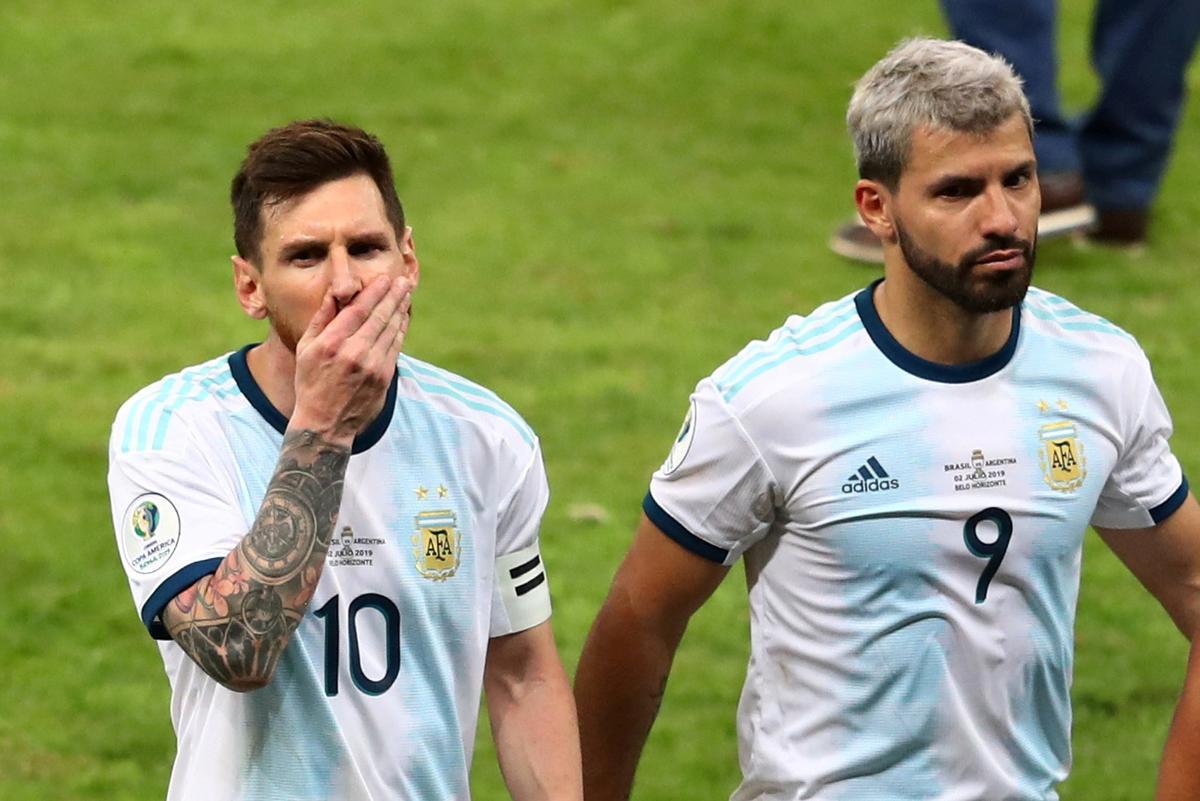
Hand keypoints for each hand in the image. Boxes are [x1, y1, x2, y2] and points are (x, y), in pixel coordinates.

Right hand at [290, 274, 413, 443]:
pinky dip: (400, 329)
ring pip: (391, 330)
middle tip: (404, 280)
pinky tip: (403, 317)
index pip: (358, 309)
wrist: (325, 423)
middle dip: (394, 295)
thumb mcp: (306, 349)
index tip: (384, 278)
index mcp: (331, 343)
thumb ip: (321, 319)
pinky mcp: (384, 377)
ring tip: (406, 293)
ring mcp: (372, 366)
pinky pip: (396, 346)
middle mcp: (353, 352)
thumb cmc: (311, 382)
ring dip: (401, 309)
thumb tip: (334, 292)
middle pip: (379, 316)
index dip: (374, 292)